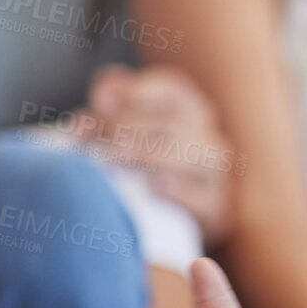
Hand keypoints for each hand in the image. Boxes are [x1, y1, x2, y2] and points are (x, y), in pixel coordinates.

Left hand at [83, 65, 237, 243]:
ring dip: (146, 154)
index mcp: (189, 109)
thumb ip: (113, 104)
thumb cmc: (141, 165)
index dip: (134, 93)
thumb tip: (103, 93)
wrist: (170, 218)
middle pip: (173, 120)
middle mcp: (208, 135)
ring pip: (190, 152)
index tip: (98, 103)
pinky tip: (153, 187)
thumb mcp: (124, 127)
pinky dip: (179, 190)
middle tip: (90, 136)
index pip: (171, 89)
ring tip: (111, 158)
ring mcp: (215, 171)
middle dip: (127, 124)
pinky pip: (204, 196)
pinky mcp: (216, 206)